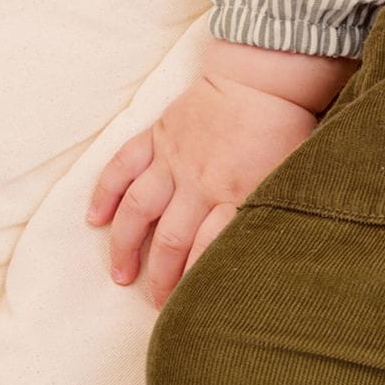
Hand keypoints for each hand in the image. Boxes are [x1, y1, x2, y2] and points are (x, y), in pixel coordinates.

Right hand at [86, 68, 322, 310]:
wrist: (265, 76)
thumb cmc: (284, 129)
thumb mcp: (291, 177)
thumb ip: (275, 213)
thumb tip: (274, 256)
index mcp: (236, 194)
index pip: (208, 251)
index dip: (194, 284)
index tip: (191, 308)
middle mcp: (200, 182)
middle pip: (169, 241)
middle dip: (159, 279)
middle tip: (154, 304)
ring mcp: (173, 159)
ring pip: (137, 210)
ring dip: (124, 246)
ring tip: (120, 275)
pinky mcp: (158, 136)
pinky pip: (122, 167)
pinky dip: (105, 193)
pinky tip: (94, 219)